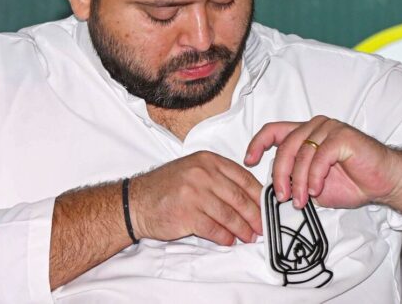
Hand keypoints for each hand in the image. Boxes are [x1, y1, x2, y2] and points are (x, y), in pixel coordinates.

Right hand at [130, 151, 262, 245]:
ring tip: (248, 236)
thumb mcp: (193, 170)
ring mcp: (194, 194)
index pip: (242, 177)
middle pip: (238, 197)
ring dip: (242, 229)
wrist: (136, 201)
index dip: (257, 194)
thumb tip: (247, 196)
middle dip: (254, 215)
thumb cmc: (166, 188)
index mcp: (207, 160)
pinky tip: (229, 240)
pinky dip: (224, 237)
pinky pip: (214, 229)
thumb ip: (218, 178)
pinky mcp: (187, 214)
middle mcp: (202, 174)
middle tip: (261, 226)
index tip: (266, 206)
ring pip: (228, 215)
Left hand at [244, 116, 400, 208]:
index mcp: (305, 134)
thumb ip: (294, 179)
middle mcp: (315, 127)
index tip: (249, 161)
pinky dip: (314, 176)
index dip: (257, 144)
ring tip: (302, 199)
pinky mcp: (342, 136)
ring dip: (298, 181)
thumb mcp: (312, 185)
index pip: (273, 130)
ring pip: (301, 153)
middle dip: (280, 175)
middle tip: (282, 197)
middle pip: (285, 146)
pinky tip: (316, 190)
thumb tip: (274, 187)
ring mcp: (329, 129)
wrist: (383, 182)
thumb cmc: (352, 182)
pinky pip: (319, 156)